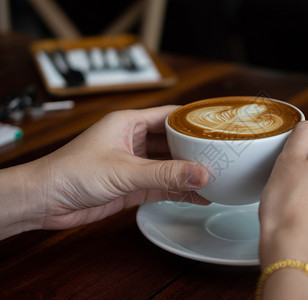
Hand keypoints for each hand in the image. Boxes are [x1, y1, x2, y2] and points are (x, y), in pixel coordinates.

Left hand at [28, 106, 208, 230]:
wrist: (44, 201)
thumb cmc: (71, 172)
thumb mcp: (124, 170)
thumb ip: (164, 174)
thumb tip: (200, 174)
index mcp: (129, 123)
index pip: (170, 116)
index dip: (193, 121)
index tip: (217, 129)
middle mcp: (133, 141)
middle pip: (173, 142)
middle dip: (195, 150)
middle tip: (220, 158)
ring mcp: (134, 164)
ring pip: (169, 165)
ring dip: (188, 173)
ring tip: (215, 178)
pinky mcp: (132, 185)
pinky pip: (162, 185)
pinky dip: (178, 190)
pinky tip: (197, 195)